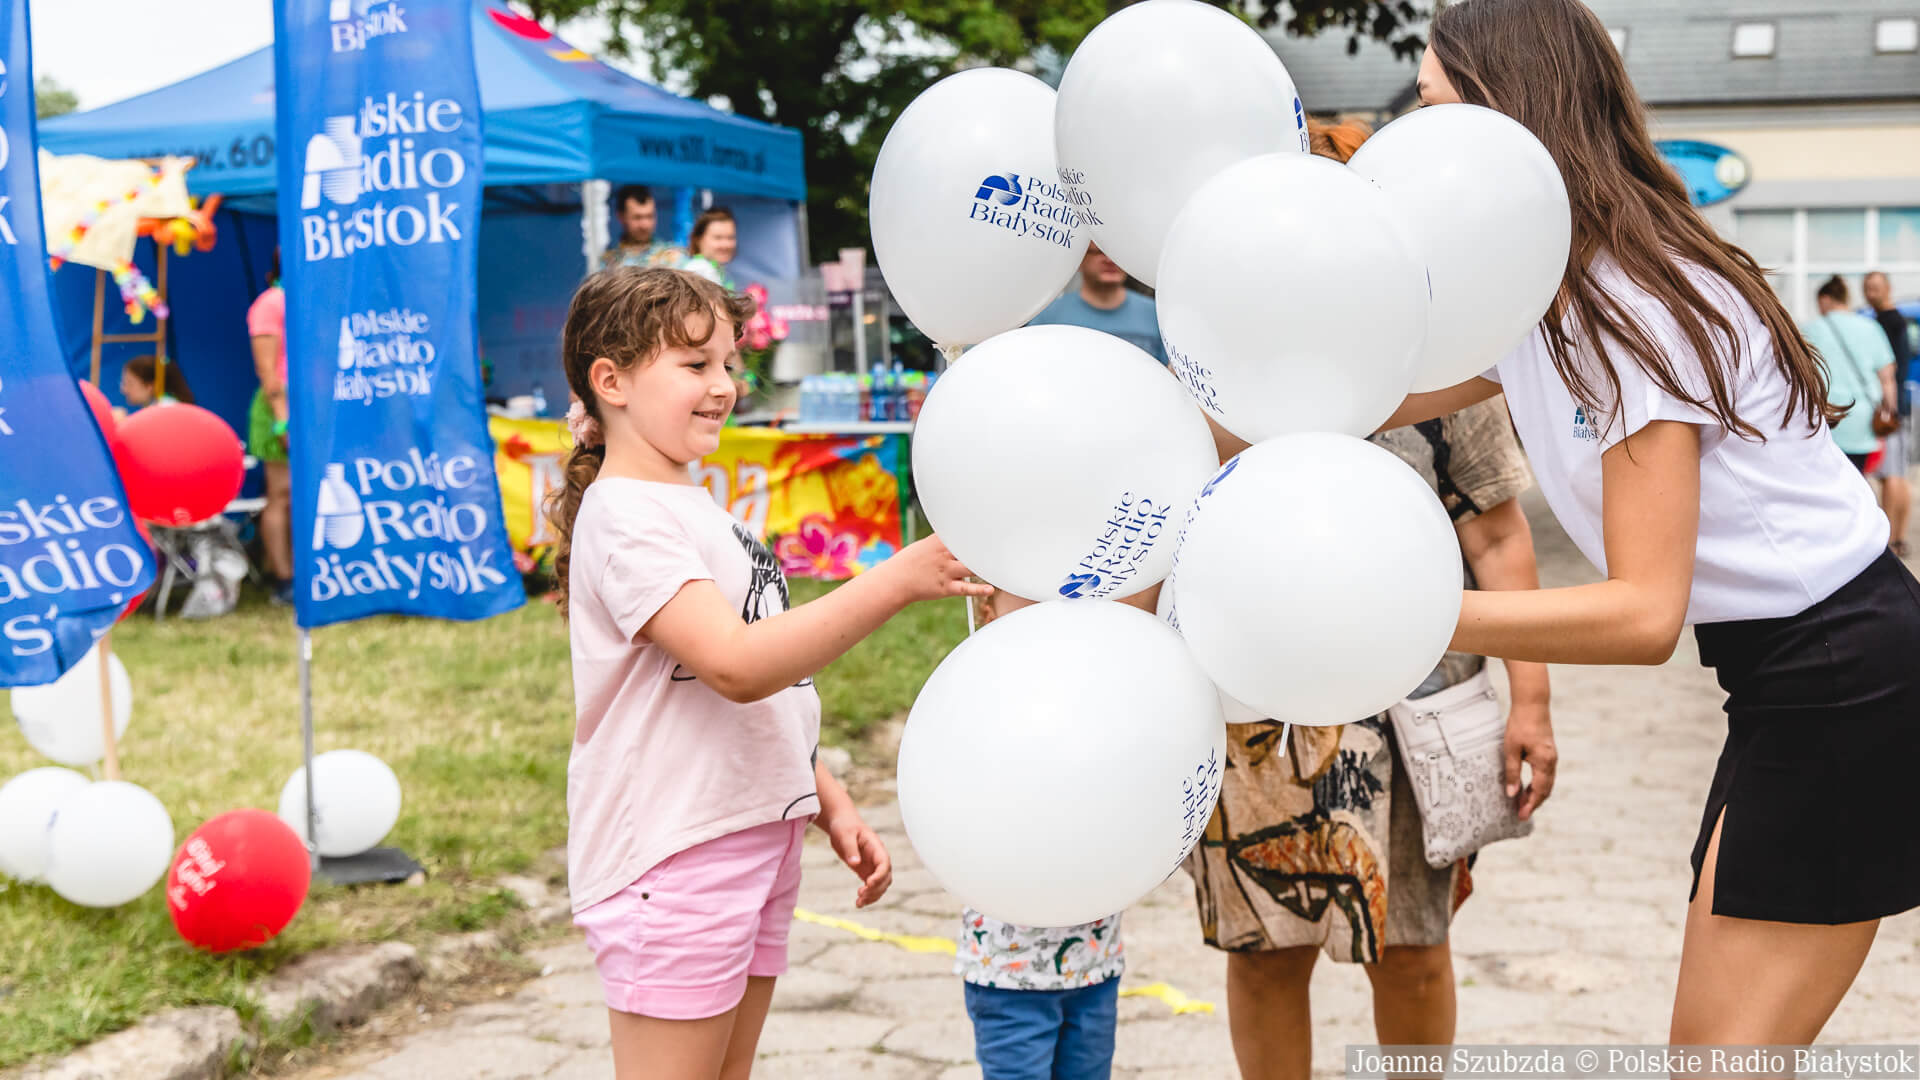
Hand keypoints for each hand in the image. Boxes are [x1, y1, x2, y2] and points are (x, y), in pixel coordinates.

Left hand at [817, 807, 891, 907]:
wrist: (842, 825)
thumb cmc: (845, 826)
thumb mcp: (845, 834)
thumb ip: (850, 848)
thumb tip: (855, 863)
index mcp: (876, 847)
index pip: (885, 863)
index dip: (880, 875)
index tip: (868, 883)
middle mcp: (878, 858)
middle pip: (885, 877)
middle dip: (876, 888)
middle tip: (860, 894)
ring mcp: (873, 866)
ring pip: (881, 885)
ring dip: (873, 896)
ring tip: (859, 903)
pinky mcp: (866, 872)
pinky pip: (871, 887)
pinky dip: (868, 896)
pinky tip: (858, 903)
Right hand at [883, 536, 993, 604]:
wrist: (896, 581)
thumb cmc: (911, 562)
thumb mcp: (926, 545)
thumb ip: (944, 541)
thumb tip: (960, 536)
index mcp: (939, 542)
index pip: (962, 533)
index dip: (978, 530)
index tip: (992, 526)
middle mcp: (944, 555)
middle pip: (970, 549)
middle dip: (985, 547)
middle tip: (1002, 544)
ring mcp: (946, 571)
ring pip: (971, 567)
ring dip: (985, 567)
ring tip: (1000, 565)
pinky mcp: (946, 588)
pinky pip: (965, 588)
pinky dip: (979, 589)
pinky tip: (990, 589)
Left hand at [1503, 701, 1556, 820]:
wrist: (1532, 704)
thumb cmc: (1520, 725)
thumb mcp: (1511, 750)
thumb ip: (1512, 772)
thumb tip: (1511, 794)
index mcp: (1544, 763)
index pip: (1538, 791)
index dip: (1530, 805)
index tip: (1521, 816)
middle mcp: (1551, 762)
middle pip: (1545, 790)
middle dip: (1533, 803)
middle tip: (1520, 814)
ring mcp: (1551, 757)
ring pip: (1546, 783)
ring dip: (1535, 794)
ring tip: (1521, 804)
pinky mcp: (1548, 752)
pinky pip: (1545, 774)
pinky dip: (1537, 784)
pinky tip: (1526, 787)